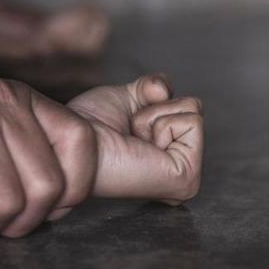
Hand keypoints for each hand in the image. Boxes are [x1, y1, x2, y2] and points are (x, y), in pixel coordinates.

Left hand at [67, 74, 203, 204]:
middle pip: (193, 105)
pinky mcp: (187, 180)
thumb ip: (153, 88)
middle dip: (156, 108)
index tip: (128, 127)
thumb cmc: (90, 126)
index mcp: (170, 155)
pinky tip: (142, 145)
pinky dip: (162, 124)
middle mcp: (181, 168)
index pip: (186, 104)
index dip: (153, 103)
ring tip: (133, 139)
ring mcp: (187, 178)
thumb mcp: (129, 97)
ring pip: (194, 110)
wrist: (74, 142)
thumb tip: (164, 90)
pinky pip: (193, 122)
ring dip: (154, 116)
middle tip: (130, 132)